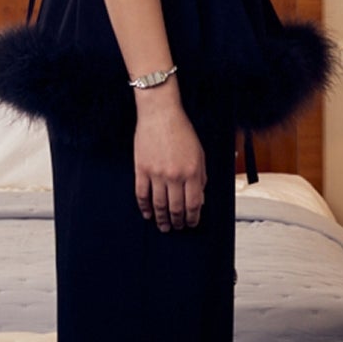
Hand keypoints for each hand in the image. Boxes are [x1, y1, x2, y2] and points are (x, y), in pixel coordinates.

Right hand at [133, 92, 204, 230]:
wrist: (160, 114)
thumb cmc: (181, 131)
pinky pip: (142, 194)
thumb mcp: (199, 154)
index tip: (191, 223)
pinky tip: (147, 214)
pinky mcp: (141, 169)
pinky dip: (144, 207)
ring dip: (161, 219)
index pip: (193, 204)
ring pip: (158, 205)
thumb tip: (200, 199)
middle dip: (177, 222)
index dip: (192, 218)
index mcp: (192, 172)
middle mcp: (174, 175)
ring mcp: (156, 174)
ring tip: (163, 226)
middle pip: (176, 208)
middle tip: (177, 227)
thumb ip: (201, 177)